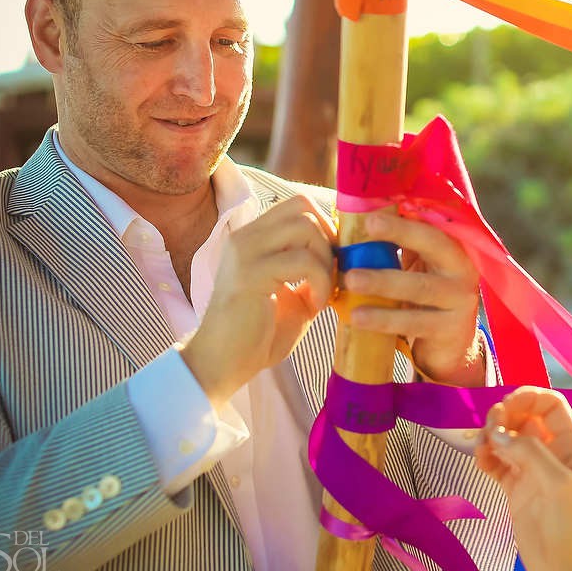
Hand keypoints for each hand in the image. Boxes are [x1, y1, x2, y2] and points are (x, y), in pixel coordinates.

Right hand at [180, 194, 335, 407]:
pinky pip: (304, 260)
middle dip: (329, 239)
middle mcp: (245, 237)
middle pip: (303, 207)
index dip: (325, 226)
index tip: (335, 261)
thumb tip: (348, 256)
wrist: (223, 365)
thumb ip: (314, 271)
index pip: (297, 205)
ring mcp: (245, 252)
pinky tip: (316, 306)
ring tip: (323, 292)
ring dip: (326, 260)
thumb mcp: (295, 295)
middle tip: (333, 275)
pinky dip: (321, 281)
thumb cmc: (259, 333)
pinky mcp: (250, 274)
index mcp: (253, 238)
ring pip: (306, 227)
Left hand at [341, 211, 483, 386]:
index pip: (431, 225)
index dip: (406, 218)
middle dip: (402, 232)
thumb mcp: (419, 267)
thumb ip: (400, 246)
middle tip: (369, 226)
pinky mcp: (449, 329)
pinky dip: (384, 319)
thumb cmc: (426, 298)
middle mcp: (462, 269)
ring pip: (419, 287)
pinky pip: (413, 322)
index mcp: (454, 248)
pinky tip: (358, 318)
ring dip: (383, 282)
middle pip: (435, 245)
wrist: (451, 346)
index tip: (376, 212)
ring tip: (351, 280)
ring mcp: (460, 300)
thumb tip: (356, 221)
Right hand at [476, 387, 571, 570]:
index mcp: (571, 446)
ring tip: (483, 446)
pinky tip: (481, 460)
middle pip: (525, 418)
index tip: (506, 403)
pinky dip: (486, 456)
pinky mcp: (516, 491)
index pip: (551, 405)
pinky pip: (497, 463)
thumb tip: (499, 433)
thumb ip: (530, 452)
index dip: (529, 397)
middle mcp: (552, 454)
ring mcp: (532, 472)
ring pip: (508, 439)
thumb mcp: (559, 484)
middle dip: (506, 415)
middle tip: (491, 428)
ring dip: (492, 435)